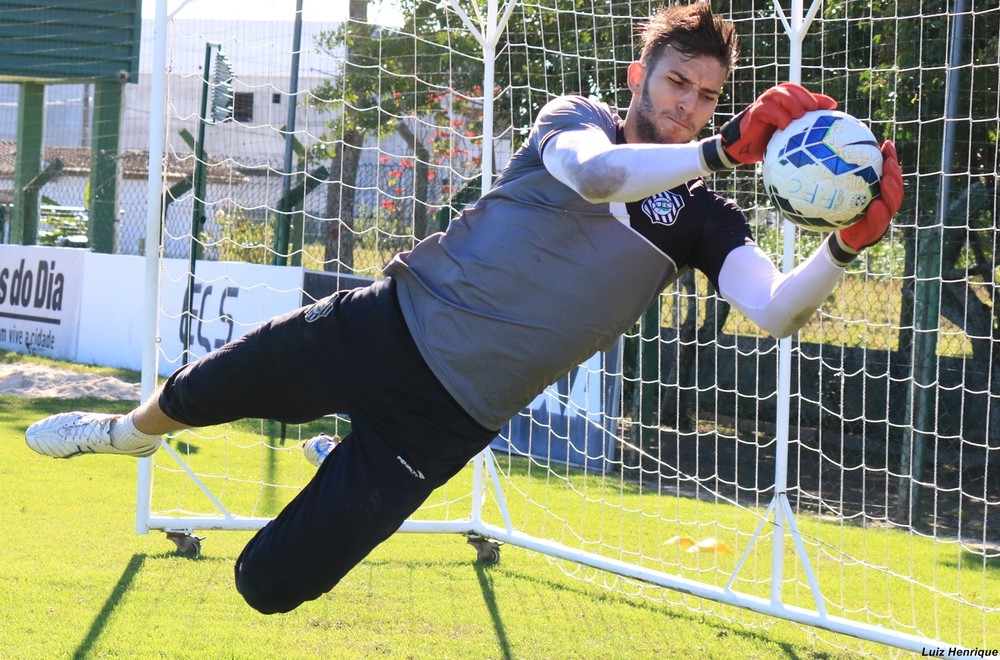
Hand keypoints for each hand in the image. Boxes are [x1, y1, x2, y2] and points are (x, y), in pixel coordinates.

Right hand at [700, 82, 837, 170]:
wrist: (743, 150)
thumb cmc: (767, 141)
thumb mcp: (790, 131)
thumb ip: (806, 120)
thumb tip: (831, 109)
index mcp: (783, 101)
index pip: (801, 92)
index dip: (815, 97)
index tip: (829, 107)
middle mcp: (773, 99)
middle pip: (791, 88)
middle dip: (804, 97)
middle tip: (811, 111)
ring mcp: (763, 104)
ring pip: (779, 93)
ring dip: (791, 103)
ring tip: (798, 116)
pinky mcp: (754, 112)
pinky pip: (767, 108)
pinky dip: (778, 115)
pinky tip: (785, 126)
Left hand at [829, 140, 903, 263]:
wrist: (843, 237)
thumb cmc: (840, 211)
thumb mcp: (838, 192)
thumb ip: (837, 175)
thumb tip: (823, 151)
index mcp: (879, 190)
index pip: (887, 171)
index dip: (890, 157)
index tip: (886, 143)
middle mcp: (885, 201)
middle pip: (895, 185)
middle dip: (894, 172)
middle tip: (888, 162)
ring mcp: (884, 215)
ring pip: (893, 202)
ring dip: (891, 191)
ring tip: (886, 181)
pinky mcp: (877, 229)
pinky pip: (880, 222)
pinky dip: (879, 214)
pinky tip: (875, 206)